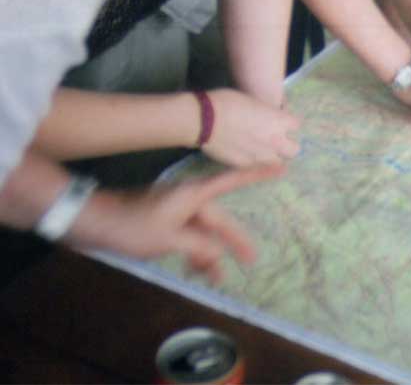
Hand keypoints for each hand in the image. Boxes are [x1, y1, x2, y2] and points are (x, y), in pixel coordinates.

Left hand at [69, 164, 283, 283]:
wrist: (93, 222)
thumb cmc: (133, 225)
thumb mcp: (170, 239)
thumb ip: (200, 246)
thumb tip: (219, 253)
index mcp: (195, 195)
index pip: (233, 182)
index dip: (257, 175)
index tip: (281, 168)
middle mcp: (189, 199)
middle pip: (218, 220)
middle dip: (232, 241)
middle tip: (250, 259)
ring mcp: (175, 210)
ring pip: (202, 231)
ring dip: (208, 253)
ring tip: (215, 277)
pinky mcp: (163, 221)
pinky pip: (187, 235)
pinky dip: (193, 251)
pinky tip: (193, 268)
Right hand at [201, 89, 300, 166]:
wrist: (205, 119)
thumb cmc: (229, 101)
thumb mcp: (256, 102)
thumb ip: (268, 115)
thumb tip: (268, 119)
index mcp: (281, 121)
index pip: (296, 125)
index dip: (287, 123)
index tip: (279, 121)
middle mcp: (276, 141)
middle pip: (294, 150)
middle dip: (287, 145)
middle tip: (275, 140)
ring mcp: (261, 156)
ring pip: (277, 162)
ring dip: (272, 156)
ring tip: (259, 149)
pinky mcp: (245, 166)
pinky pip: (256, 166)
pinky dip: (254, 161)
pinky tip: (243, 152)